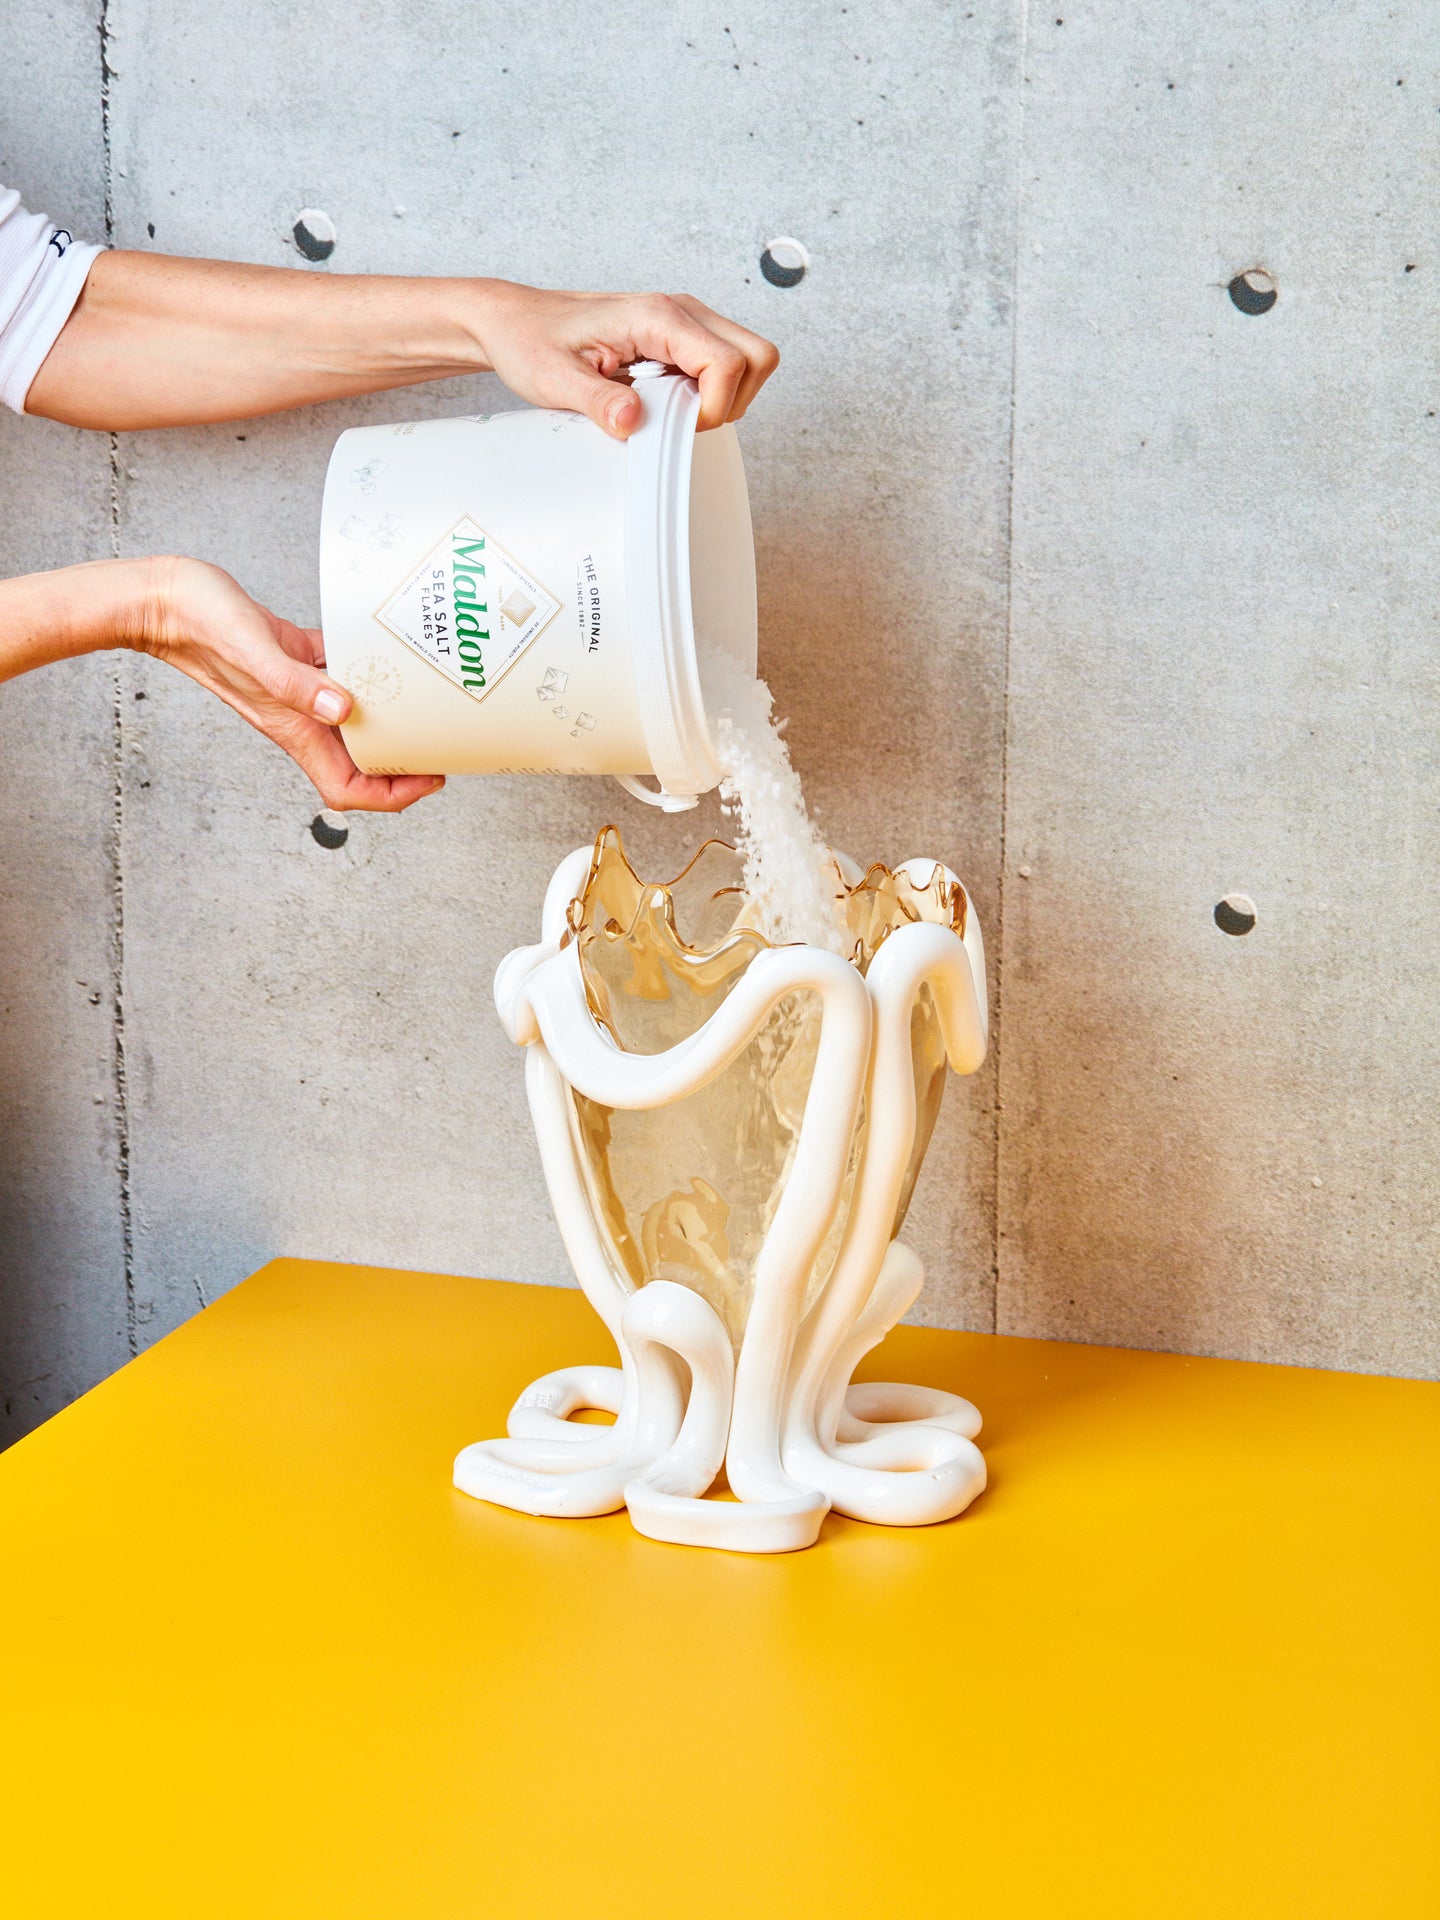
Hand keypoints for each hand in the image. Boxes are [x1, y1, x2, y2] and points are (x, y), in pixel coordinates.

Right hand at [137, 557, 442, 811]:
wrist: (164, 598)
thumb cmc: (200, 624)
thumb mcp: (254, 651)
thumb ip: (296, 684)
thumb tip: (343, 711)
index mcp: (293, 730)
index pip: (348, 789)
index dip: (391, 795)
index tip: (428, 777)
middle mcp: (300, 717)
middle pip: (361, 762)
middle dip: (404, 761)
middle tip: (442, 740)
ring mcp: (299, 691)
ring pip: (355, 721)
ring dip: (390, 717)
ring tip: (427, 702)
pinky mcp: (296, 659)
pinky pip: (339, 674)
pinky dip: (366, 668)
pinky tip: (386, 651)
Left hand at [469, 284, 779, 439]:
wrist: (515, 322)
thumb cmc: (532, 342)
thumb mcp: (555, 380)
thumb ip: (597, 401)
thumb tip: (634, 421)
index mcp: (656, 317)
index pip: (729, 361)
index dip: (715, 407)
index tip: (679, 426)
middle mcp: (680, 312)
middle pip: (757, 356)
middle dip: (733, 402)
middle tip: (685, 422)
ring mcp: (684, 323)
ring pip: (748, 361)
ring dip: (723, 398)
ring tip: (672, 410)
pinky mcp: (679, 337)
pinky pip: (722, 366)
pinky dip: (708, 393)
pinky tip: (666, 401)